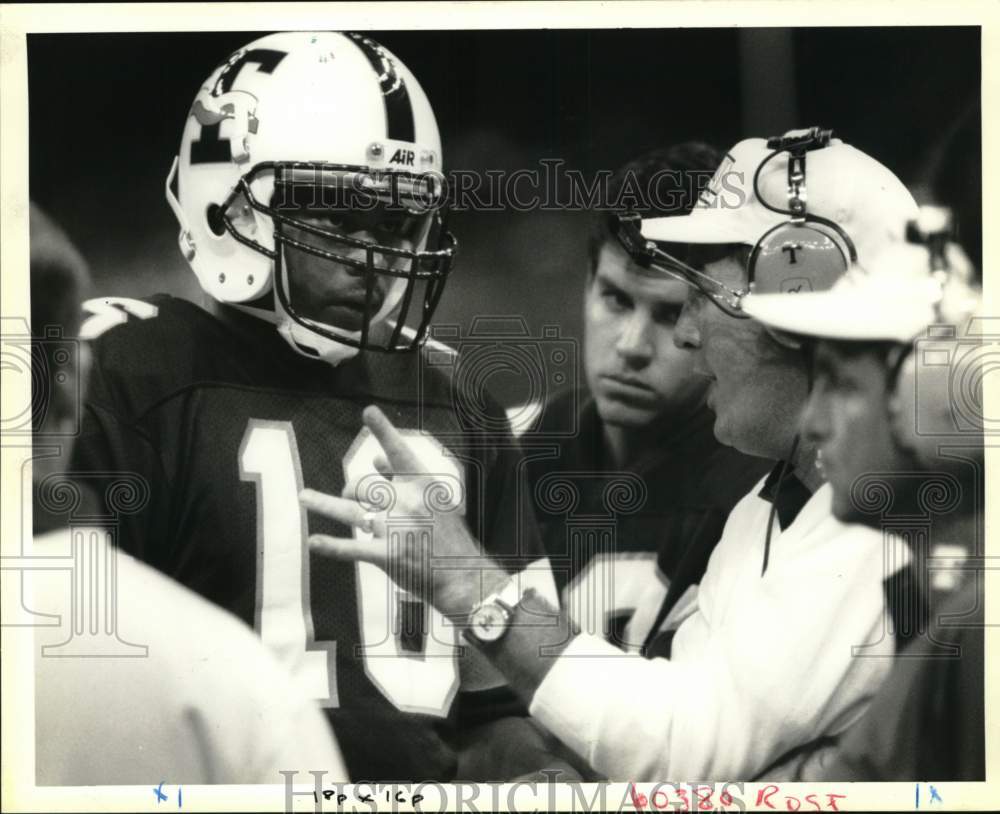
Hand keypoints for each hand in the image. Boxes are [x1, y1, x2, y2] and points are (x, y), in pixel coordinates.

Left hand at [300, 405, 503, 615]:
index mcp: (422, 486)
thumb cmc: (450, 537)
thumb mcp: (437, 501)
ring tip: (304, 497)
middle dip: (351, 489)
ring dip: (323, 503)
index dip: (384, 431)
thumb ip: (405, 478)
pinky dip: (331, 546)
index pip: (399, 453)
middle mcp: (408, 502)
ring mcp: (396, 528)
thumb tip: (376, 459)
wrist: (463, 576)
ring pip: (351, 511)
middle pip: (364, 486)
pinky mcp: (388, 555)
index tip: (368, 411)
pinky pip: (352, 548)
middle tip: (348, 495)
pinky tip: (314, 541)